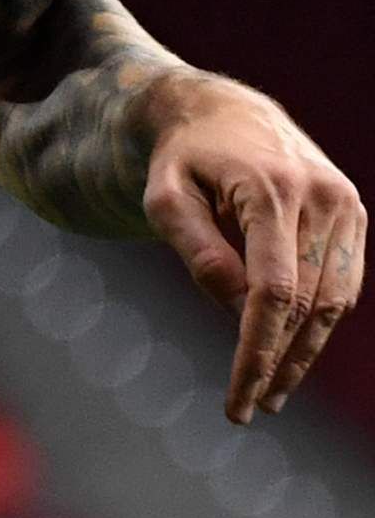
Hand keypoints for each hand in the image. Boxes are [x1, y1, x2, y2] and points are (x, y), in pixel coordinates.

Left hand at [138, 73, 362, 420]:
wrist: (222, 111)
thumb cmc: (181, 159)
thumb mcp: (164, 199)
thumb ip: (197, 250)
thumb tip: (235, 307)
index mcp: (272, 193)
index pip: (274, 294)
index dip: (259, 352)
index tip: (239, 398)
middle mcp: (321, 198)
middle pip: (308, 305)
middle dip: (281, 361)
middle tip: (251, 406)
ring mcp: (344, 205)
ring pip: (335, 300)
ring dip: (307, 350)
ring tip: (272, 389)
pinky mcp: (353, 212)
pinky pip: (344, 281)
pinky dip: (322, 319)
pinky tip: (293, 347)